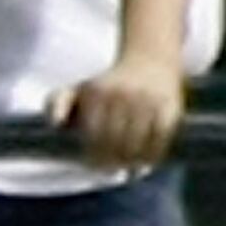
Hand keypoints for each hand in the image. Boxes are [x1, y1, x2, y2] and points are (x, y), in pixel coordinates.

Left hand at [62, 43, 185, 170]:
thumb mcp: (77, 88)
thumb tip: (55, 123)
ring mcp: (148, 100)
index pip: (93, 137)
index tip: (93, 164)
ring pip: (136, 145)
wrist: (150, 56)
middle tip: (111, 169)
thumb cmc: (107, 84)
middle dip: (111, 162)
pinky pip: (160, 139)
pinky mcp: (170, 104)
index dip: (92, 157)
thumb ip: (56, 104)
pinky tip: (146, 160)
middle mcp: (124, 95)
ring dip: (131, 163)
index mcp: (98, 93)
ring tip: (127, 168)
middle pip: (114, 144)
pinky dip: (153, 154)